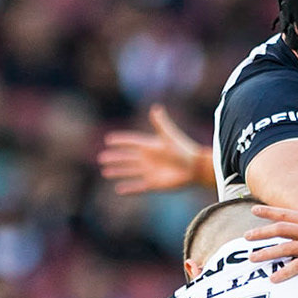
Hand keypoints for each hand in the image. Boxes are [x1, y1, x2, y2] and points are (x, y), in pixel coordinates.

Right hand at [98, 105, 212, 193]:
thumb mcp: (170, 136)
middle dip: (114, 158)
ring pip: (129, 172)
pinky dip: (129, 189)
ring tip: (106, 173)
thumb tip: (155, 108)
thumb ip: (161, 124)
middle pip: (126, 158)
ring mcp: (150, 171)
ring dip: (118, 172)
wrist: (195, 168)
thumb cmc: (184, 150)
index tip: (108, 140)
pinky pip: (138, 187)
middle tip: (101, 158)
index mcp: (149, 146)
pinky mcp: (154, 183)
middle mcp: (147, 159)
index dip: (120, 141)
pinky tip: (119, 190)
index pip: (131, 143)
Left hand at [248, 196, 297, 280]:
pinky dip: (284, 273)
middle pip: (279, 230)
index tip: (254, 210)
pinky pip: (296, 267)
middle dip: (260, 233)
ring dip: (266, 253)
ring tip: (252, 258)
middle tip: (245, 236)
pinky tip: (273, 279)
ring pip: (283, 248)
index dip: (268, 212)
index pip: (286, 214)